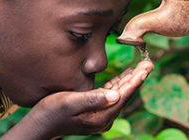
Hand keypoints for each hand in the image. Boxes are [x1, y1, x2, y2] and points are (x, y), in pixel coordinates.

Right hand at [1, 60, 153, 138]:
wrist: (40, 124)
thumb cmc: (51, 112)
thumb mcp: (69, 102)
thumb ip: (92, 99)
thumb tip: (115, 95)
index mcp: (100, 116)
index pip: (123, 95)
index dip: (136, 80)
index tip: (147, 68)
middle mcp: (104, 117)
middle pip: (125, 94)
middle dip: (137, 78)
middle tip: (149, 63)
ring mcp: (100, 114)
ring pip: (120, 93)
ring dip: (130, 79)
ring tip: (141, 66)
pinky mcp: (96, 110)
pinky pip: (112, 95)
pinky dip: (119, 84)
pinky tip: (124, 75)